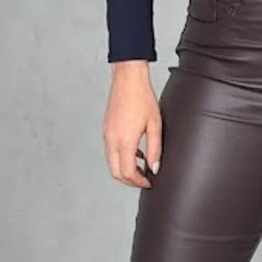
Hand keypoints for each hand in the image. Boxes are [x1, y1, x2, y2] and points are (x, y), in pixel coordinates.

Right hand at [103, 61, 162, 188]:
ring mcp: (107, 134)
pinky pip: (110, 151)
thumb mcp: (155, 125)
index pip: (127, 173)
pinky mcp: (106, 129)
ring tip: (142, 168)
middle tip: (144, 180)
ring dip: (125, 170)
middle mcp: (111, 140)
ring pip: (111, 163)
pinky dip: (121, 158)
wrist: (128, 79)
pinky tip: (135, 153)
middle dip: (130, 181)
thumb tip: (155, 168)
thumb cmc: (143, 98)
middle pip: (116, 173)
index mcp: (124, 140)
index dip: (138, 182)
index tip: (149, 182)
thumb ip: (155, 149)